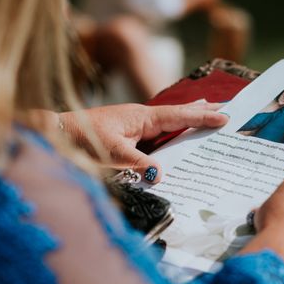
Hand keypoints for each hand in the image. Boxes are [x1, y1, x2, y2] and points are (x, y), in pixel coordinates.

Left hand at [22, 102, 227, 182]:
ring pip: (168, 122)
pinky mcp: (127, 134)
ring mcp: (134, 125)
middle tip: (226, 107)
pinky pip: (157, 132)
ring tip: (208, 114)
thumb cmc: (83, 138)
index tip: (224, 116)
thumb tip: (161, 175)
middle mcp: (141, 118)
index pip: (178, 116)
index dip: (202, 117)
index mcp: (142, 117)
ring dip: (188, 119)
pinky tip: (175, 134)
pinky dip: (172, 130)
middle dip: (201, 111)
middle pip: (177, 114)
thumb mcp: (112, 152)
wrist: (58, 133)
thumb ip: (138, 163)